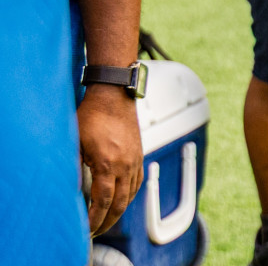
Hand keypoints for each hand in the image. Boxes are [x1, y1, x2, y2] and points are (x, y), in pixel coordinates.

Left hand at [78, 85, 142, 234]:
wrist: (114, 96)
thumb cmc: (92, 117)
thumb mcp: (75, 144)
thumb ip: (75, 167)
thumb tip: (69, 188)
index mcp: (108, 164)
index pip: (104, 201)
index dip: (95, 219)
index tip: (88, 229)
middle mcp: (125, 165)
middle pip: (121, 203)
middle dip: (108, 221)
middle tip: (97, 231)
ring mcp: (135, 159)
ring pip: (132, 194)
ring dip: (120, 210)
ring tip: (108, 219)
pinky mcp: (139, 154)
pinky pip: (138, 181)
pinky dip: (130, 195)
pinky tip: (123, 199)